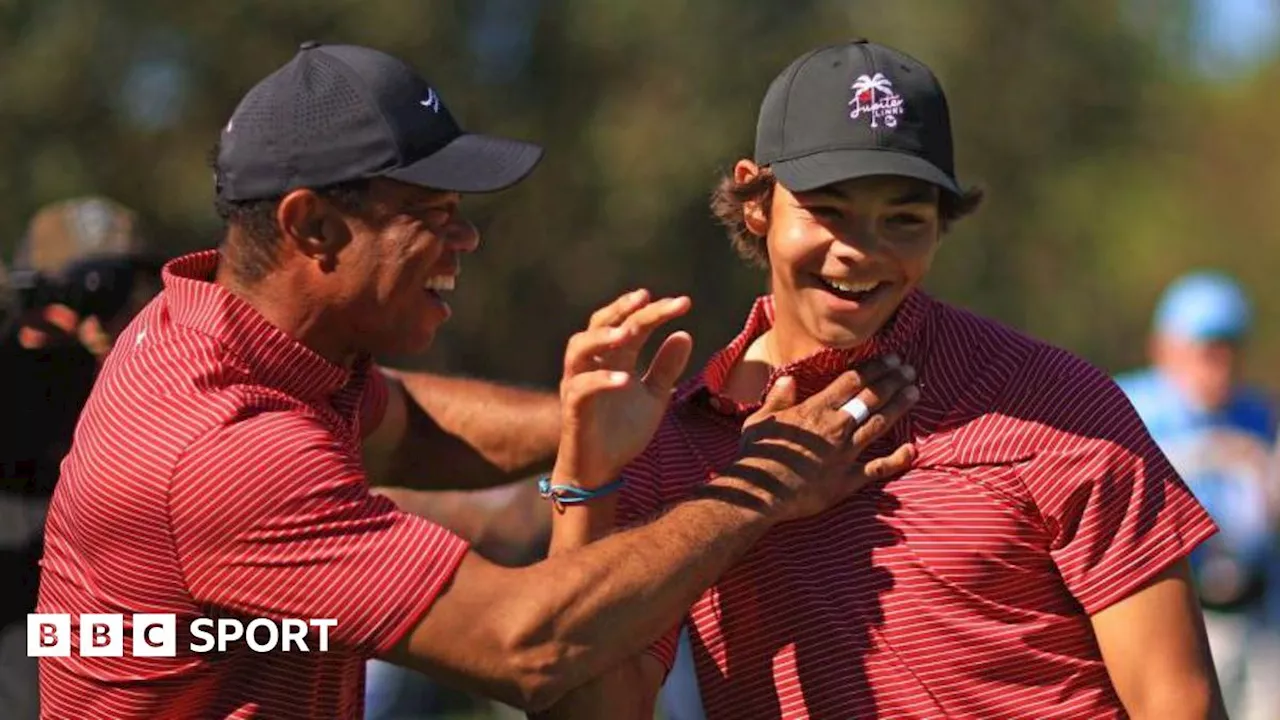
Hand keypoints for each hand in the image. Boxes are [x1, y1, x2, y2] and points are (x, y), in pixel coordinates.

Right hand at [554, 290, 694, 487]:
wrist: (602, 470)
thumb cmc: (623, 431)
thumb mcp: (654, 397)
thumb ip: (666, 368)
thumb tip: (684, 334)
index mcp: (614, 358)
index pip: (632, 324)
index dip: (654, 311)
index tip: (683, 303)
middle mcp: (593, 364)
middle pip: (600, 324)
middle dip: (622, 308)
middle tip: (646, 297)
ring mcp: (579, 384)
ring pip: (579, 349)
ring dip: (602, 337)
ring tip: (627, 332)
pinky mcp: (573, 409)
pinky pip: (581, 388)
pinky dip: (600, 380)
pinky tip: (624, 379)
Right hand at [712, 357, 918, 521]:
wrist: (760, 493)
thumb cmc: (757, 456)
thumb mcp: (760, 419)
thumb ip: (778, 398)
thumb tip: (789, 379)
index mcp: (815, 410)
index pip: (852, 381)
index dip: (874, 368)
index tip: (891, 358)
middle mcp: (835, 427)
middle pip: (871, 398)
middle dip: (892, 381)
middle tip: (909, 370)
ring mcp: (845, 453)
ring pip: (879, 424)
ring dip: (899, 407)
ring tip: (914, 392)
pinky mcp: (849, 479)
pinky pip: (879, 468)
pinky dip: (897, 459)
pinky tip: (912, 449)